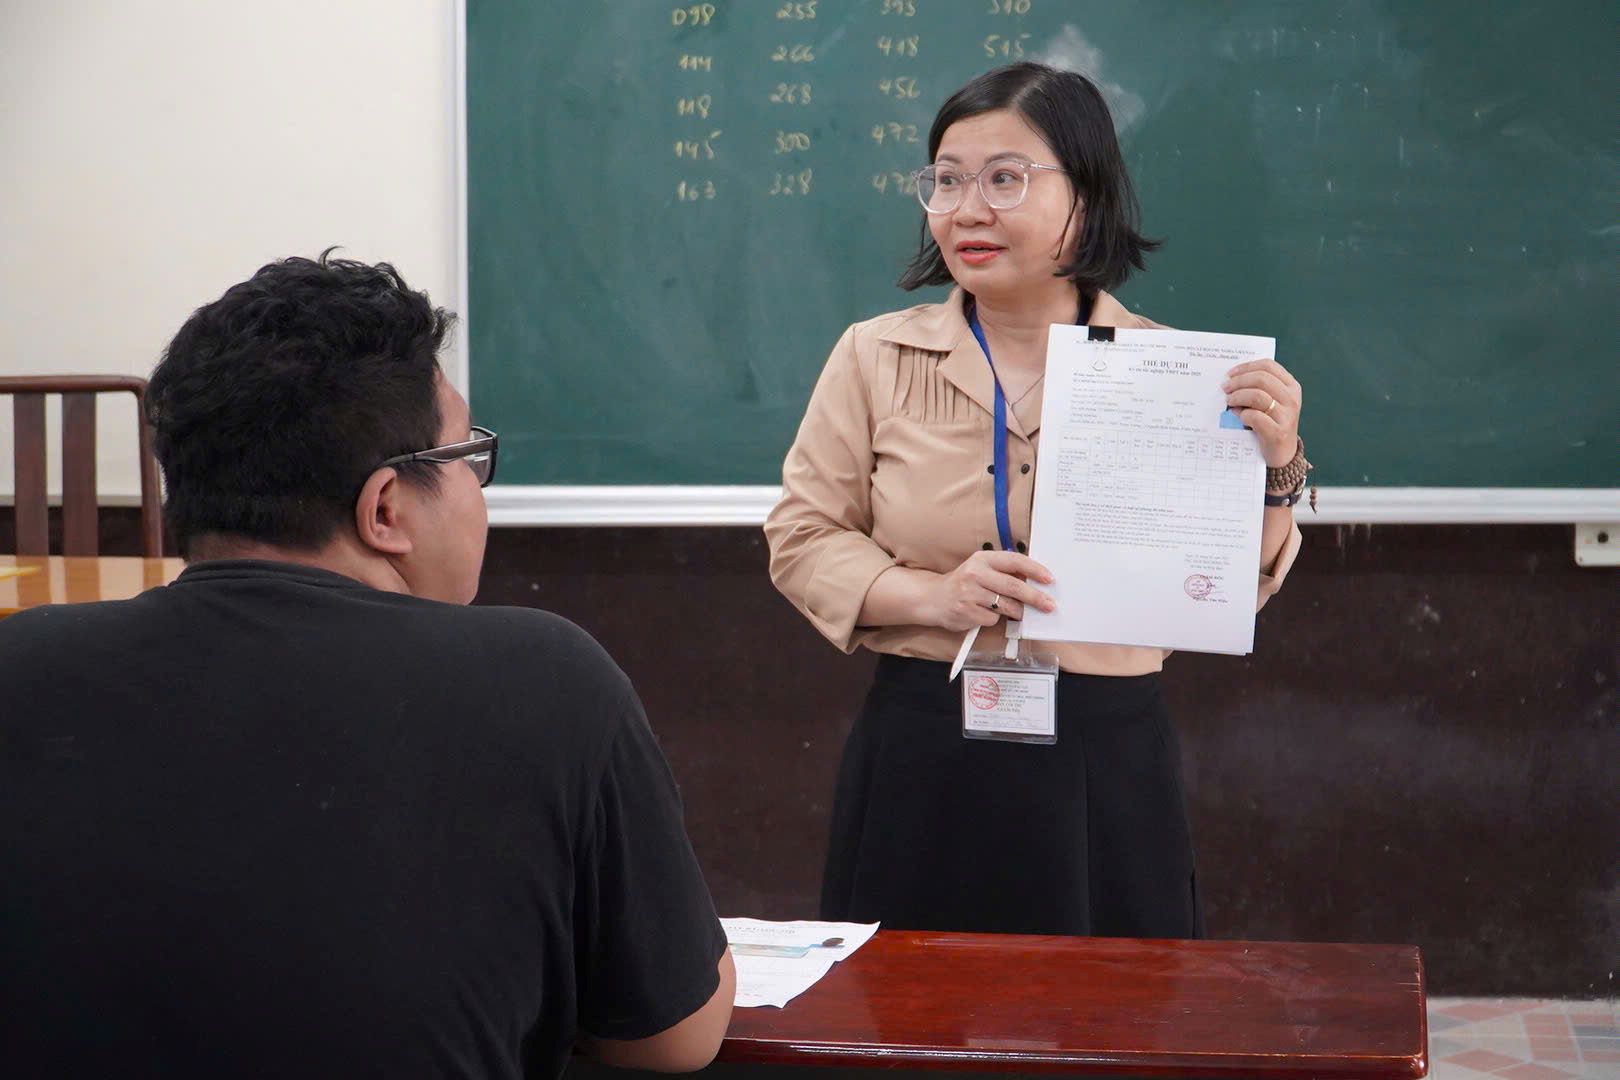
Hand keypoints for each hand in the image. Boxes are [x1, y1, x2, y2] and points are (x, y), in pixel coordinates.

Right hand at [928, 550, 1055, 630]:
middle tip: (1049, 605)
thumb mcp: (981, 569)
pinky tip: (984, 613)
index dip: (1034, 570)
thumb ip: (1004, 572)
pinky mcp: (966, 611)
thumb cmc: (964, 583)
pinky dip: (994, 619)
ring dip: (1018, 612)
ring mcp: (969, 593)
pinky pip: (992, 619)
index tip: (1049, 579)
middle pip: (1013, 586)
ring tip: (1021, 613)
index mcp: (982, 558)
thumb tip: (1035, 581)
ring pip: (1005, 605)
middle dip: (1035, 597)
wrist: (933, 598)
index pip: (1014, 561)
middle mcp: (975, 573)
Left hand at [1224, 359, 1302, 469]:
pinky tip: (1237, 416)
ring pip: (1257, 395)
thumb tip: (1231, 379)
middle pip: (1261, 378)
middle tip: (1225, 388)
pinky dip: (1242, 414)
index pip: (1268, 366)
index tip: (1230, 373)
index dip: (1246, 367)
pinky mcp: (1278, 432)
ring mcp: (1287, 415)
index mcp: (1291, 386)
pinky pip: (1255, 417)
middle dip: (1238, 381)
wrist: (1282, 453)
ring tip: (1229, 401)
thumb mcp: (1270, 402)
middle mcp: (1292, 398)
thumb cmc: (1271, 423)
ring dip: (1238, 397)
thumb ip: (1258, 388)